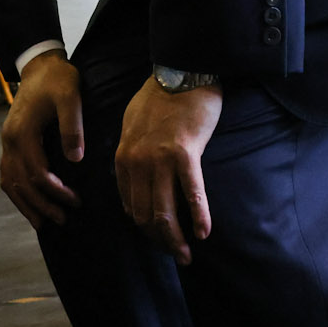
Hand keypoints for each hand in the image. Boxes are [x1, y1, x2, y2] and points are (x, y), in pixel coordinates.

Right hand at [0, 51, 83, 227]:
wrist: (39, 65)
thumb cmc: (57, 80)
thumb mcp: (70, 97)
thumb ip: (72, 127)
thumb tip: (75, 160)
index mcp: (23, 132)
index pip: (37, 173)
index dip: (56, 192)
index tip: (76, 201)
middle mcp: (10, 141)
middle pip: (21, 183)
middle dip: (42, 205)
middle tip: (63, 221)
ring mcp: (7, 142)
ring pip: (9, 182)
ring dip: (26, 204)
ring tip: (43, 223)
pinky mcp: (10, 142)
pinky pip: (7, 174)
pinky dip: (17, 192)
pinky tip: (29, 203)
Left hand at [116, 78, 222, 263]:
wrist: (181, 71)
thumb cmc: (160, 97)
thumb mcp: (133, 125)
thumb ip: (132, 154)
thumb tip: (136, 180)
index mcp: (123, 157)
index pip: (129, 206)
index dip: (145, 228)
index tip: (159, 238)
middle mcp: (137, 162)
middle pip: (145, 215)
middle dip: (160, 240)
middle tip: (177, 255)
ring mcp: (160, 159)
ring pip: (164, 212)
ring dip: (176, 239)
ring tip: (187, 255)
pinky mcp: (185, 154)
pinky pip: (191, 194)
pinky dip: (198, 217)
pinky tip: (204, 233)